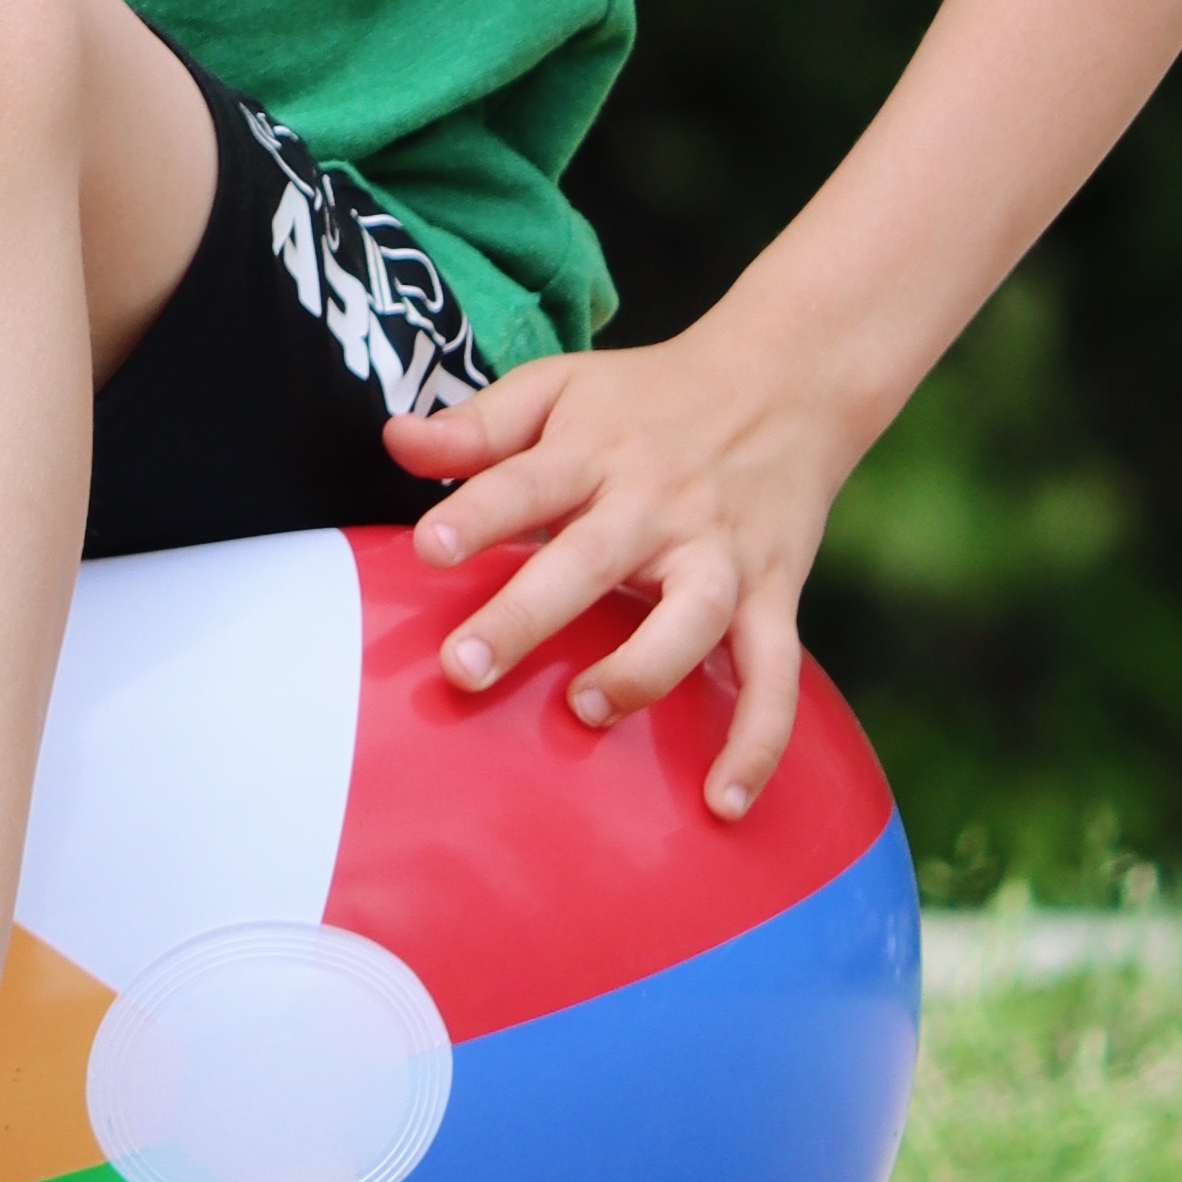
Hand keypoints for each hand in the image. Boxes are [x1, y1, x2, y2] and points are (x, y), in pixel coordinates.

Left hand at [376, 325, 862, 820]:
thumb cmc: (647, 400)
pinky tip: (723, 803)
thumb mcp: (560, 388)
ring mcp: (719, 554)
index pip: (526, 480)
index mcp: (596, 451)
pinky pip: (774, 675)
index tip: (426, 548)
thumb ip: (477, 425)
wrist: (787, 379)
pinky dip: (758, 740)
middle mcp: (658, 504)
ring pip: (692, 618)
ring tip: (586, 708)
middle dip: (528, 614)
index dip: (477, 513)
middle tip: (464, 669)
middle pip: (591, 559)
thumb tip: (394, 442)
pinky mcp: (774, 595)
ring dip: (643, 668)